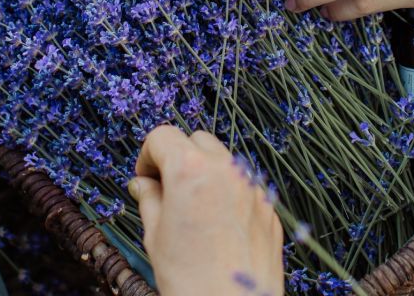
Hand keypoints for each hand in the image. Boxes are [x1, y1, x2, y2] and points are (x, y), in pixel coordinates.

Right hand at [129, 126, 283, 295]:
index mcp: (191, 169)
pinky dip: (228, 193)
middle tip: (167, 190)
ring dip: (206, 172)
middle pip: (196, 141)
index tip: (145, 177)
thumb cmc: (191, 278)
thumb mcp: (155, 235)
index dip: (147, 156)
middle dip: (179, 158)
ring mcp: (253, 187)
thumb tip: (144, 184)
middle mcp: (226, 169)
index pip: (162, 136)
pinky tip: (218, 225)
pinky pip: (244, 186)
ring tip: (194, 209)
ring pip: (224, 160)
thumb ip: (149, 198)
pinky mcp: (269, 207)